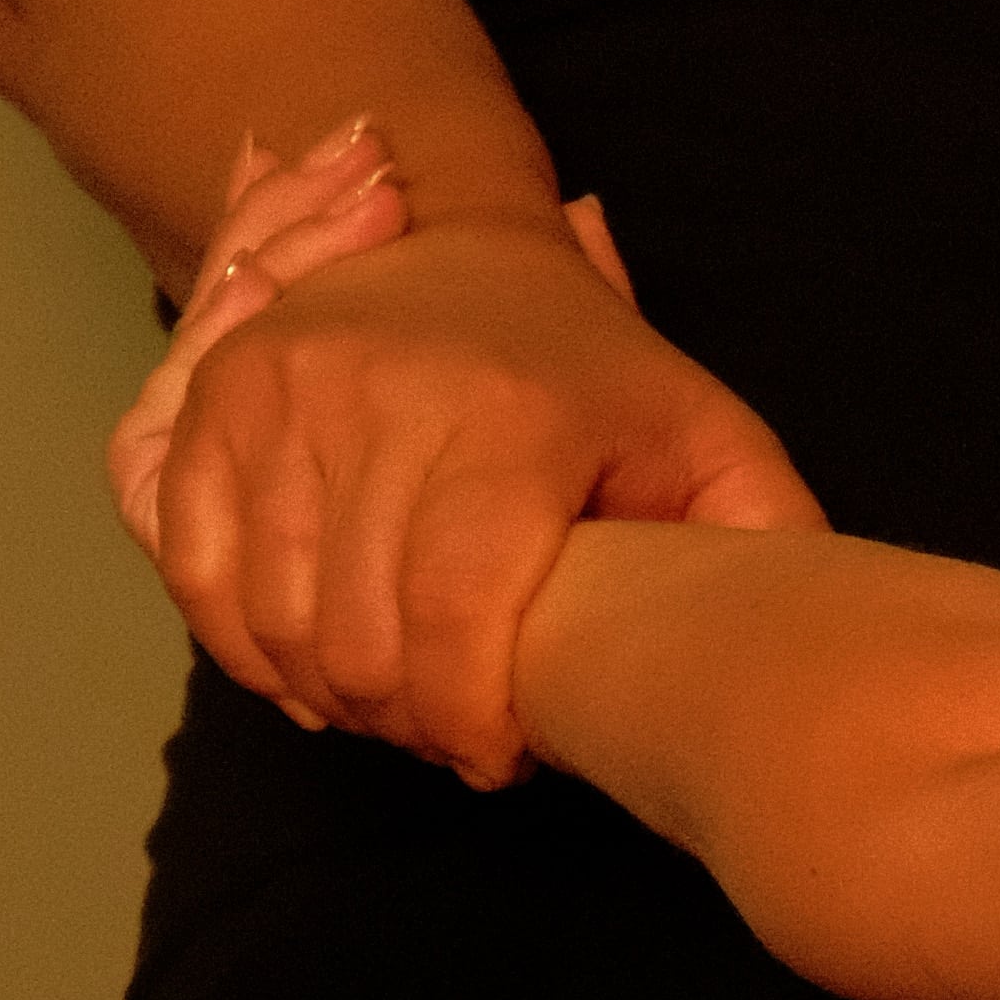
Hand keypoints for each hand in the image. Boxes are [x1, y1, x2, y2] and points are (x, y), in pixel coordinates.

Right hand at [110, 129, 821, 782]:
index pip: (450, 615)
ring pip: (274, 616)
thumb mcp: (704, 440)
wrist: (468, 238)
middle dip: (405, 723)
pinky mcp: (215, 402)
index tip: (499, 760)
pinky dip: (243, 645)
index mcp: (505, 414)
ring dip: (327, 695)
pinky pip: (196, 568)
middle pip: (357, 636)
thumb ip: (761, 535)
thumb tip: (803, 632)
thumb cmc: (597, 376)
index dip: (468, 719)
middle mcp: (376, 390)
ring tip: (395, 706)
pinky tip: (310, 671)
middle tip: (452, 740)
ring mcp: (281, 390)